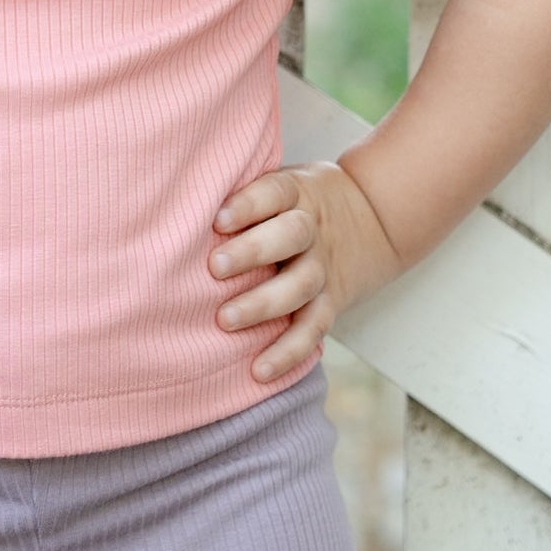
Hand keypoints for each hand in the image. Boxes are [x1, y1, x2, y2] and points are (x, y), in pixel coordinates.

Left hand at [210, 157, 405, 382]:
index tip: (217, 219)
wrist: (371, 216)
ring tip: (224, 320)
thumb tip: (179, 197)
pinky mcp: (331, 303)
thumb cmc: (295, 200)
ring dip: (262, 305)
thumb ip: (244, 189)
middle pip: (291, 236)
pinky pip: (313, 330)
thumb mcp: (281, 181)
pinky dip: (288, 353)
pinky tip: (259, 369)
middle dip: (252, 252)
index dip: (248, 205)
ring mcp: (323, 268)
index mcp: (296, 193)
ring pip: (300, 286)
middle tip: (214, 268)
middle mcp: (312, 229)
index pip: (274, 192)